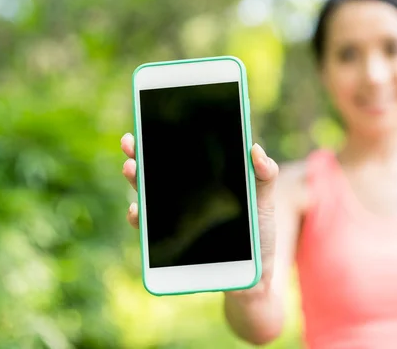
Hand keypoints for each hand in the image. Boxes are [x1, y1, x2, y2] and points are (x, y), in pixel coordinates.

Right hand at [120, 133, 278, 286]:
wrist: (255, 274)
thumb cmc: (260, 233)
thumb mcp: (264, 201)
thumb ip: (263, 176)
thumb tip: (255, 148)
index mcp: (207, 181)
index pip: (182, 155)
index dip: (164, 137)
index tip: (150, 121)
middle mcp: (187, 197)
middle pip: (158, 171)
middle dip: (141, 155)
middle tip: (131, 144)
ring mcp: (177, 219)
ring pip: (149, 196)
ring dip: (136, 181)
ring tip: (131, 169)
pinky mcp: (172, 244)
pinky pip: (149, 230)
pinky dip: (140, 219)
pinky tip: (137, 210)